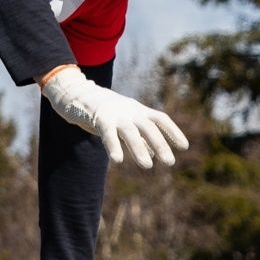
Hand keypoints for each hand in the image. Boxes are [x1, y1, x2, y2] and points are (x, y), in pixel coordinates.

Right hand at [40, 66, 188, 168]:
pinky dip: (113, 146)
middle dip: (161, 144)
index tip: (184, 146)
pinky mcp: (98, 118)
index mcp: (137, 110)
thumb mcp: (124, 122)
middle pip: (149, 126)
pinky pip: (107, 133)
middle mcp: (129, 111)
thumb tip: (154, 153)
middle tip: (170, 162)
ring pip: (130, 131)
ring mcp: (114, 114)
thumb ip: (139, 136)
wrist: (75, 93)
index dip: (173, 132)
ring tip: (147, 166)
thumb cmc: (102, 111)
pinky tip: (118, 160)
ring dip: (140, 148)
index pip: (160, 119)